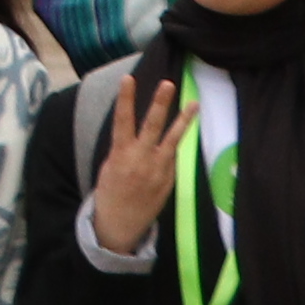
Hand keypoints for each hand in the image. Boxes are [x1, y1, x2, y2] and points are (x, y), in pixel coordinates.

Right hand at [88, 70, 192, 254]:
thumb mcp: (109, 167)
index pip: (122, 120)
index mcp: (120, 155)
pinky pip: (171, 158)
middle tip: (168, 84)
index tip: (128, 79)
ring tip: (194, 103)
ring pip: (173, 139)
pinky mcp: (169, 179)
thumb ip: (125, 149)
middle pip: (152, 126)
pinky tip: (168, 147)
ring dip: (184, 119)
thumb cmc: (111, 193)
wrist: (120, 224)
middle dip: (160, 104)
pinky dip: (170, 149)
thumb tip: (139, 134)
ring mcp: (158, 169)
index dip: (125, 99)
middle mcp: (141, 159)